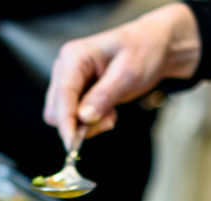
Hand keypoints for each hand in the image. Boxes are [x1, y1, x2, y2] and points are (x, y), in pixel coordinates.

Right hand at [43, 3, 201, 147]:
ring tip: (112, 112)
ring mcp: (69, 82)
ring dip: (87, 124)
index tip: (72, 144)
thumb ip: (104, 96)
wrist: (154, 46)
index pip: (62, 94)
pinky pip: (74, 118)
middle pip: (56, 110)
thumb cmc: (143, 50)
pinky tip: (109, 110)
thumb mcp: (128, 74)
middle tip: (109, 121)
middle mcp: (66, 69)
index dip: (65, 121)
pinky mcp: (76, 94)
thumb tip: (83, 118)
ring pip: (64, 118)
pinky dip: (91, 122)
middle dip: (79, 124)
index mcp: (74, 56)